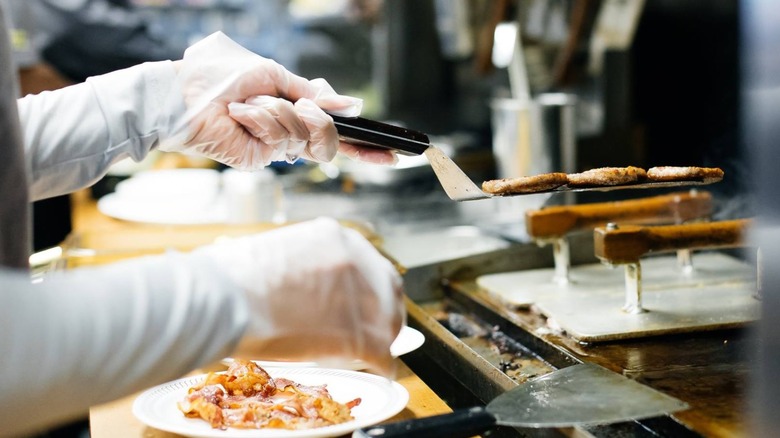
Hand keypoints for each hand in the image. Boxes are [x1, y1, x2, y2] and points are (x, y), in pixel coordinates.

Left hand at [160, 32, 396, 169]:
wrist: (188, 94)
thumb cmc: (225, 79)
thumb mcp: (277, 75)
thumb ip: (314, 93)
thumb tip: (351, 106)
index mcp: (294, 115)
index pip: (337, 135)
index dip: (364, 145)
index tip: (392, 152)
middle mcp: (289, 135)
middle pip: (331, 143)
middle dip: (331, 130)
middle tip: (319, 118)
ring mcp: (276, 149)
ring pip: (307, 138)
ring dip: (280, 113)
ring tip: (251, 105)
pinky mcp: (261, 159)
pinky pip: (281, 138)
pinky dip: (263, 119)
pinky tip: (241, 116)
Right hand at [194, 217, 404, 375]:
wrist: (219, 300)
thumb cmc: (226, 277)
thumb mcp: (272, 251)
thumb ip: (296, 264)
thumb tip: (291, 283)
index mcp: (333, 236)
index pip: (368, 262)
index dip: (369, 286)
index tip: (366, 300)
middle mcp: (353, 258)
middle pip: (388, 288)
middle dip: (386, 309)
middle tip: (379, 327)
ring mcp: (358, 296)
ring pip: (388, 322)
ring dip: (384, 338)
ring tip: (377, 354)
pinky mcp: (356, 334)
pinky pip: (380, 353)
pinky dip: (382, 364)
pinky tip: (379, 371)